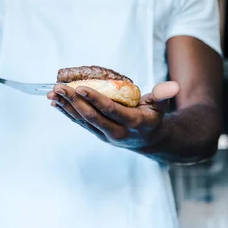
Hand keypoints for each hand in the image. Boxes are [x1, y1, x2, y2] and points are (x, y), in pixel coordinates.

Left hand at [47, 81, 179, 148]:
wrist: (149, 141)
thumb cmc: (154, 117)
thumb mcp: (161, 107)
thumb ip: (163, 95)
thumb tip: (174, 85)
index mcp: (132, 123)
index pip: (110, 110)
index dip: (95, 99)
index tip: (81, 87)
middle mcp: (116, 132)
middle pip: (91, 116)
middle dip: (73, 101)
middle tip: (59, 87)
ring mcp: (104, 135)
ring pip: (82, 120)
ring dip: (65, 106)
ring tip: (52, 93)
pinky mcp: (96, 133)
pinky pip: (79, 122)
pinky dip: (66, 112)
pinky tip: (55, 103)